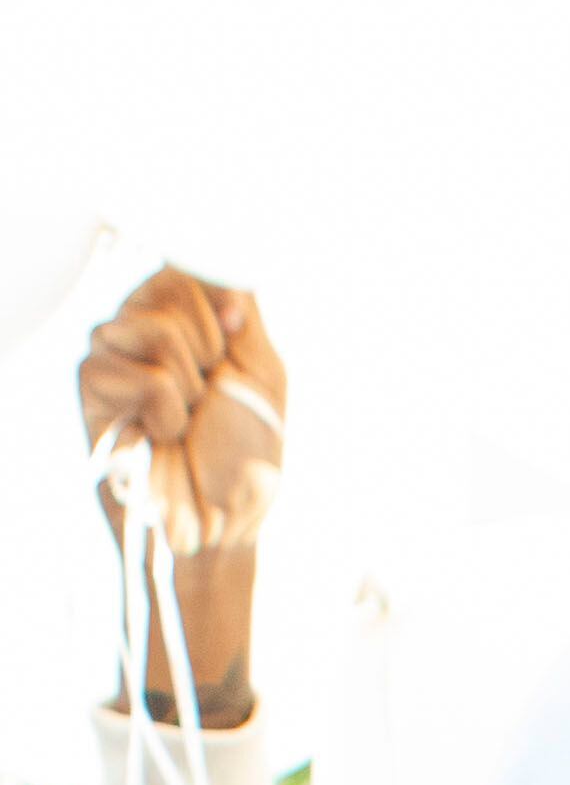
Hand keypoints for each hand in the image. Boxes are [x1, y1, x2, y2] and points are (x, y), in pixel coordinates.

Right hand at [81, 270, 284, 714]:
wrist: (218, 526)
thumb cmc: (242, 458)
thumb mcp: (263, 375)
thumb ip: (246, 311)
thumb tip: (230, 258)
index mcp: (181, 316)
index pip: (190, 265)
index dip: (223, 313)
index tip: (230, 354)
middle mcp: (139, 323)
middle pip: (173, 288)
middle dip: (210, 354)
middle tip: (205, 402)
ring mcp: (111, 351)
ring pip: (157, 331)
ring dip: (189, 390)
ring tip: (183, 424)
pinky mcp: (91, 385)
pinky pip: (144, 375)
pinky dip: (167, 413)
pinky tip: (160, 437)